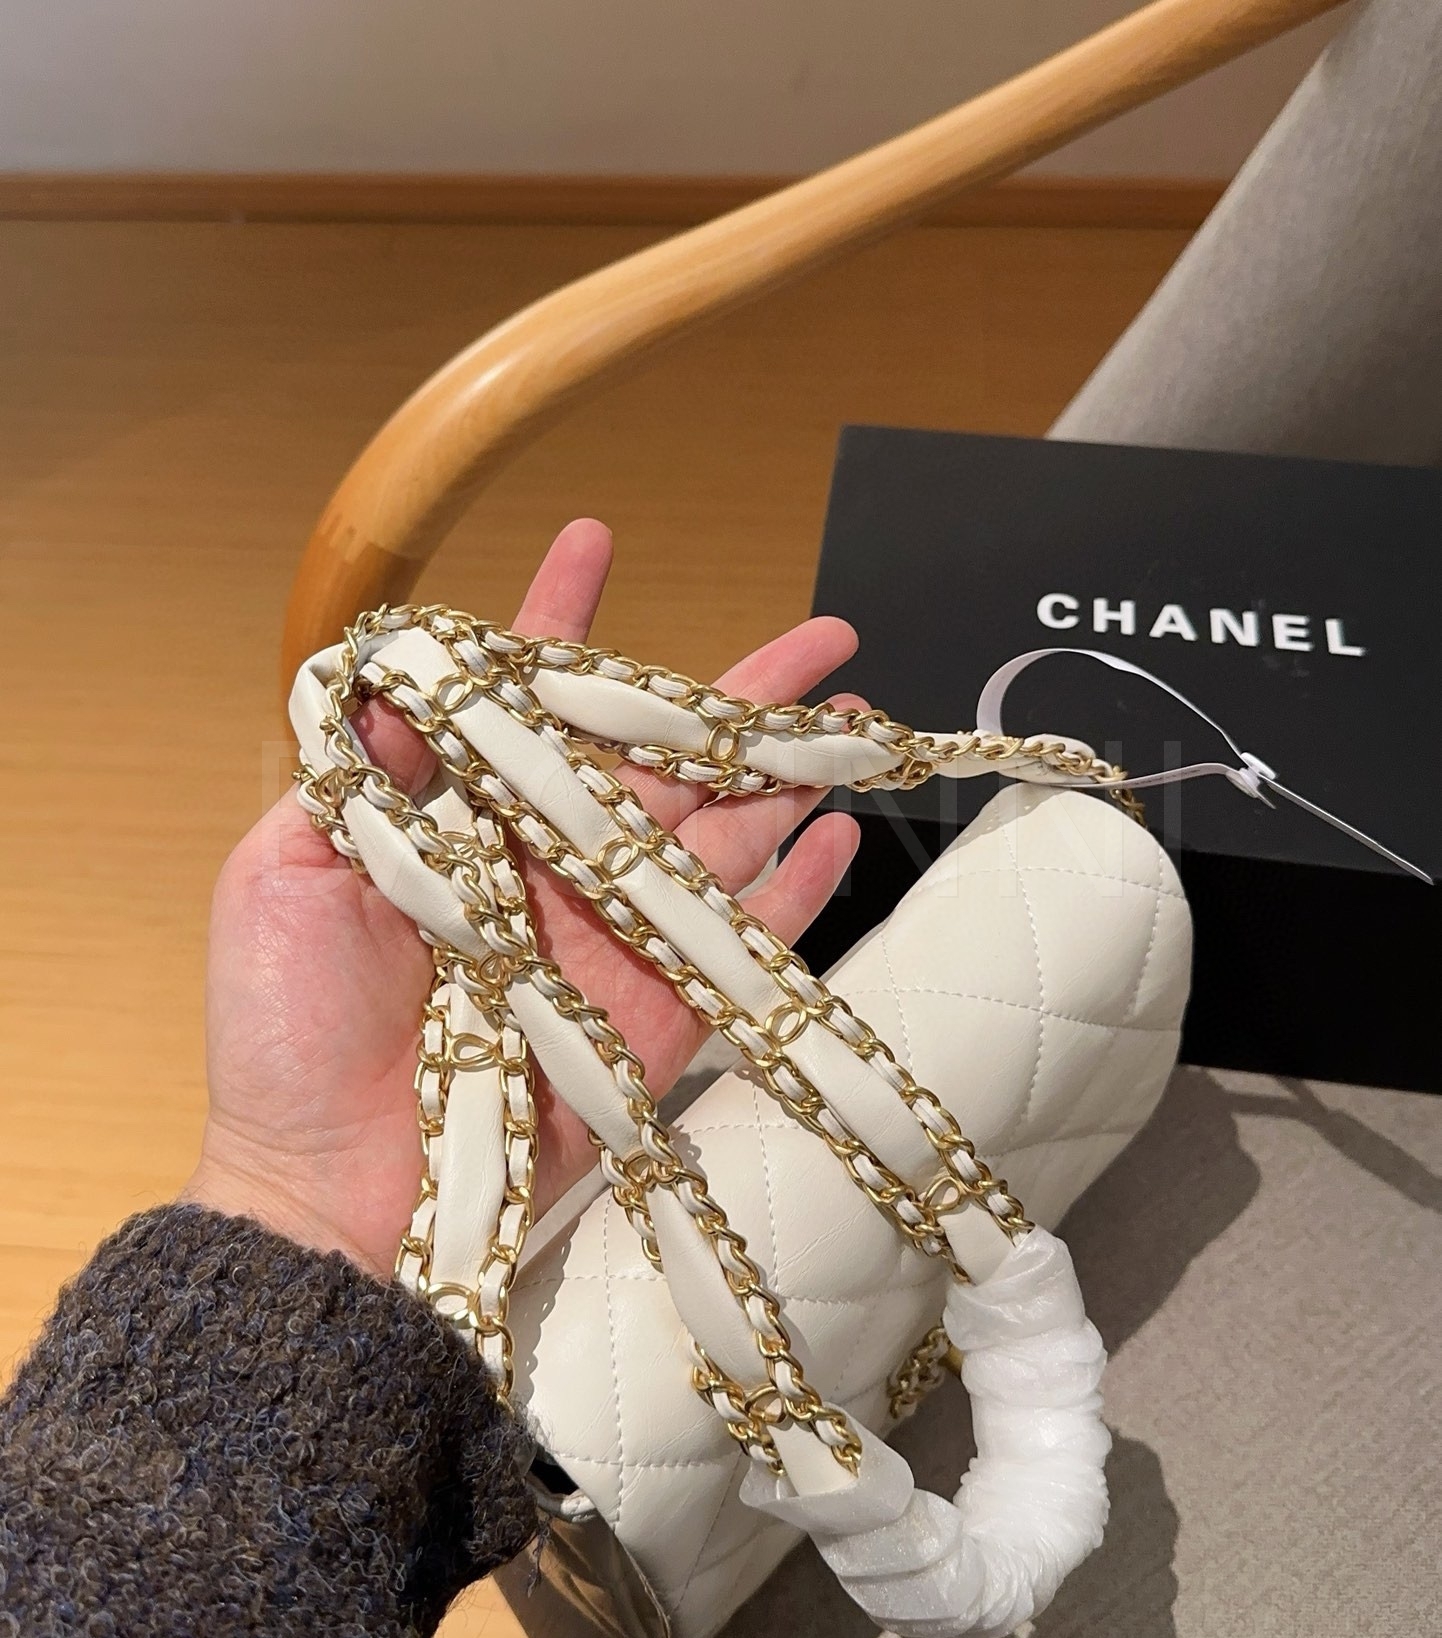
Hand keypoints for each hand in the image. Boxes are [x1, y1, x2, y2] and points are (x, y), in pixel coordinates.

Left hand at [188, 519, 861, 1277]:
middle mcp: (550, 867)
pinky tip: (837, 835)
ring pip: (721, 836)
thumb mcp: (284, 875)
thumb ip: (356, 776)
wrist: (329, 1186)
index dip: (561, 625)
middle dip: (736, 692)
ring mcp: (611, 940)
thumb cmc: (284, 1031)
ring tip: (851, 719)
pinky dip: (795, 892)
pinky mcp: (657, 1018)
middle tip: (820, 636)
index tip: (594, 543)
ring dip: (789, 777)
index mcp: (465, 823)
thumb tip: (403, 672)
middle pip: (660, 761)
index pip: (527, 704)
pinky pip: (740, 944)